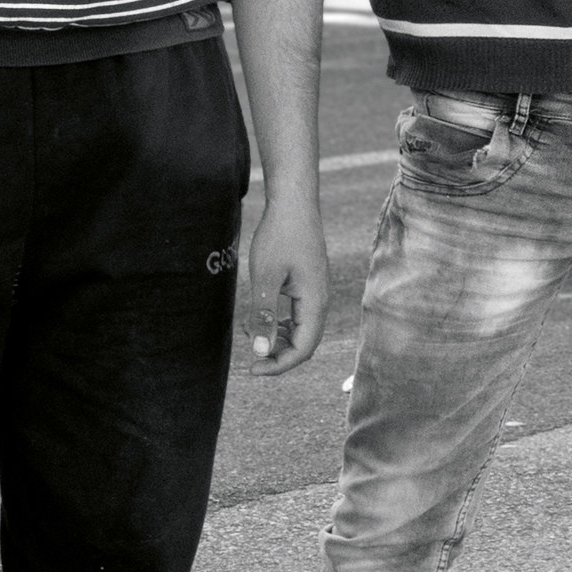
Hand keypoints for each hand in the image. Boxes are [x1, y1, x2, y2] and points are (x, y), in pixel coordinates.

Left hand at [242, 196, 327, 375]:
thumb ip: (263, 315)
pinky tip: (262, 318)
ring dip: (278, 339)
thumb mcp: (265, 277)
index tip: (252, 368)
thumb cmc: (280, 235)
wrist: (293, 202)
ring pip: (301, 330)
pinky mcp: (309, 283)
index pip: (303, 349)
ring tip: (251, 334)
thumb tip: (260, 350)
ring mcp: (316, 291)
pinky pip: (298, 315)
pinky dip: (281, 323)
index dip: (279, 365)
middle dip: (278, 355)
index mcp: (315, 302)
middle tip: (250, 360)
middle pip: (304, 343)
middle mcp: (320, 300)